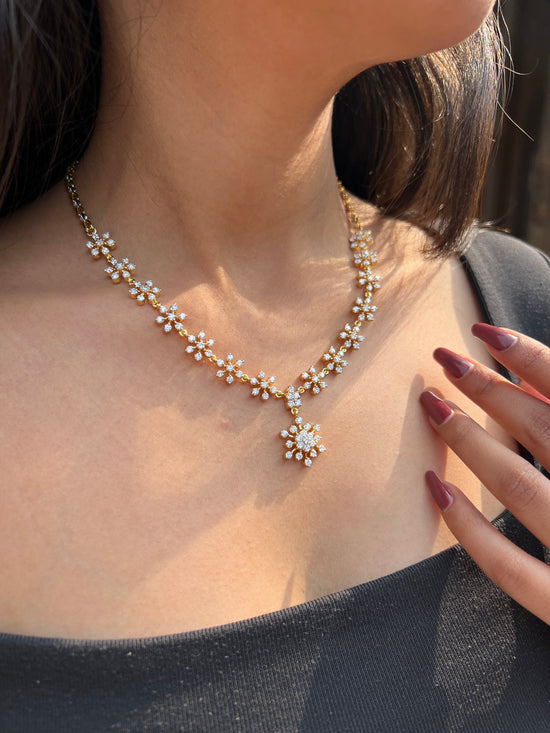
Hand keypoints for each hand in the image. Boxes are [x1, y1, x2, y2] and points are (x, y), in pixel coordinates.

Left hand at [419, 323, 549, 624]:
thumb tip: (542, 389)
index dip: (531, 359)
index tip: (486, 332)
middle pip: (541, 431)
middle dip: (489, 390)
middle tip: (444, 359)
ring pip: (518, 488)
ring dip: (470, 442)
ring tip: (433, 406)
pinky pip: (510, 568)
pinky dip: (469, 528)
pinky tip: (436, 489)